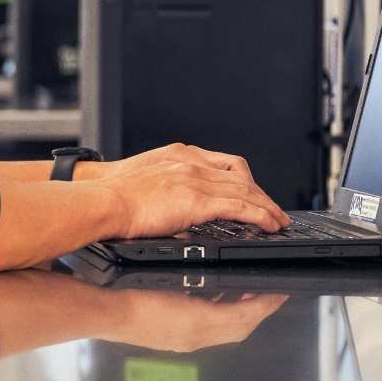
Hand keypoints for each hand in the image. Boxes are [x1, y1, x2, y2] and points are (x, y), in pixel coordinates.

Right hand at [83, 149, 287, 239]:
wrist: (103, 200)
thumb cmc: (113, 197)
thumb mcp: (147, 183)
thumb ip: (168, 191)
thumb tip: (180, 215)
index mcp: (179, 155)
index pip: (224, 163)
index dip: (245, 179)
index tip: (253, 192)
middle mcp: (191, 162)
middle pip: (241, 176)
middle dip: (262, 195)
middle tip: (274, 210)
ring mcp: (196, 179)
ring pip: (246, 190)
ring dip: (267, 207)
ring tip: (278, 221)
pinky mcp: (197, 199)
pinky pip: (240, 206)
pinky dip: (260, 216)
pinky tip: (268, 225)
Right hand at [104, 291, 289, 352]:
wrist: (103, 312)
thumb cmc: (127, 294)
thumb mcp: (167, 275)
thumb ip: (195, 273)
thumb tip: (214, 257)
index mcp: (197, 323)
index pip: (246, 316)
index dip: (267, 303)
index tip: (280, 290)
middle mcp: (195, 337)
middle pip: (241, 328)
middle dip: (260, 311)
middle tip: (272, 293)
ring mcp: (184, 342)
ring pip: (227, 331)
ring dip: (242, 314)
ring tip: (249, 294)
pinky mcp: (174, 341)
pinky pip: (210, 332)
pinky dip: (221, 317)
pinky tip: (216, 302)